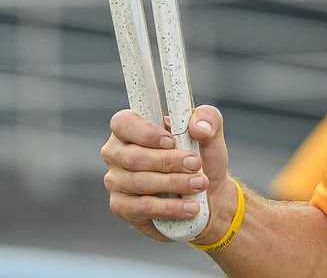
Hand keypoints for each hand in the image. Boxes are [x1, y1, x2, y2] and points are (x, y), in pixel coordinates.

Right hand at [101, 105, 237, 242]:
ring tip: (199, 184)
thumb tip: (198, 127)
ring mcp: (116, 181)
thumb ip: (208, 119)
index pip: (123, 122)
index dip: (145, 133)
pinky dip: (169, 207)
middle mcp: (116, 153)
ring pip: (139, 182)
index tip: (172, 141)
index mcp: (130, 128)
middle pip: (133, 157)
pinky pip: (142, 208)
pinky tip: (190, 207)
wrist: (208, 196)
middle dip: (168, 161)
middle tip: (195, 164)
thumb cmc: (200, 160)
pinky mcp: (122, 207)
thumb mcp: (210, 134)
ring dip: (173, 183)